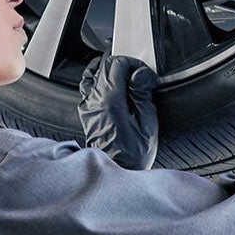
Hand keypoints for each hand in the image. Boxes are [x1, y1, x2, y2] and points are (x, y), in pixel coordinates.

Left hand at [77, 55, 158, 169]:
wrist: (117, 170)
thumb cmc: (133, 154)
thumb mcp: (148, 125)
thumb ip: (142, 95)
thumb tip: (140, 75)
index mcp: (111, 101)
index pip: (117, 64)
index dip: (134, 64)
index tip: (144, 75)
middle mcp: (95, 101)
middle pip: (105, 65)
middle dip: (124, 65)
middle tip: (138, 76)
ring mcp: (88, 106)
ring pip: (94, 73)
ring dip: (110, 71)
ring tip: (125, 78)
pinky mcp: (87, 112)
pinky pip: (89, 86)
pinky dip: (99, 80)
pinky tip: (111, 87)